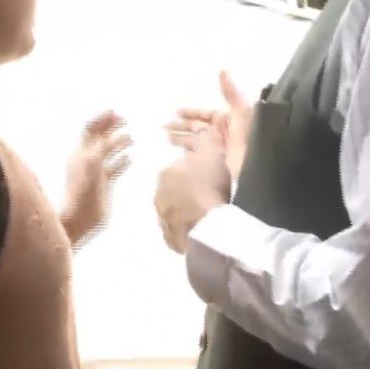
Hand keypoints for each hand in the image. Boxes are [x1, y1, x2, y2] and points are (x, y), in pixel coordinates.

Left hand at [61, 112, 131, 246]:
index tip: (114, 112)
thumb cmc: (82, 191)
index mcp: (81, 152)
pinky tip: (130, 158)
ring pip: (108, 152)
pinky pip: (114, 168)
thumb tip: (112, 135)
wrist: (79, 219)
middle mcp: (87, 159)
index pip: (89, 129)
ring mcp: (96, 172)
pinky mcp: (104, 185)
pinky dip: (122, 161)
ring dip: (119, 143)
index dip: (100, 119)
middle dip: (111, 127)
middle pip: (99, 137)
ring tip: (131, 139)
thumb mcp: (92, 164)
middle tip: (125, 120)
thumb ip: (102, 147)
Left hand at [154, 128, 231, 253]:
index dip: (194, 172)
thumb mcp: (212, 154)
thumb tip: (202, 131)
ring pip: (173, 210)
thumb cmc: (209, 186)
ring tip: (203, 215)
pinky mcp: (168, 237)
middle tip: (205, 195)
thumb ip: (205, 141)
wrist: (207, 225)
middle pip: (174, 189)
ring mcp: (161, 218)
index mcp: (166, 172)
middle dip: (186, 190)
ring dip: (184, 210)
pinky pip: (176, 230)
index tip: (206, 178)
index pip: (179, 168)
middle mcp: (157, 194)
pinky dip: (184, 228)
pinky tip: (198, 229)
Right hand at [165, 71, 253, 180]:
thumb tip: (222, 70)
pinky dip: (187, 155)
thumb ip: (230, 92)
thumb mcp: (241, 111)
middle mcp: (220, 134)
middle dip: (180, 127)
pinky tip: (177, 155)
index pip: (204, 114)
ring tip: (165, 138)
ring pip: (195, 142)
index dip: (190, 113)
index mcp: (226, 121)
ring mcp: (216, 150)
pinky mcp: (213, 165)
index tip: (176, 112)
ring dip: (180, 139)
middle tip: (163, 126)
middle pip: (196, 128)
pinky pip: (197, 157)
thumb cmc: (249, 136)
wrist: (254, 167)